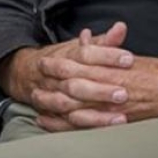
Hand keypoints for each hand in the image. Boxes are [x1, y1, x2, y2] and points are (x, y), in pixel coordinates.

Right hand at [0, 22, 135, 129]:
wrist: (28, 72)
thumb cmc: (64, 59)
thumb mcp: (81, 47)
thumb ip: (104, 40)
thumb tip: (121, 28)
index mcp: (64, 57)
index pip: (86, 54)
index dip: (107, 56)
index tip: (128, 59)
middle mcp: (55, 77)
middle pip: (76, 83)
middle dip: (100, 90)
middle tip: (124, 93)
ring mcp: (50, 97)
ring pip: (69, 106)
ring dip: (94, 114)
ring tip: (119, 118)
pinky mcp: (50, 114)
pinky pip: (65, 124)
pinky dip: (83, 127)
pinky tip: (104, 129)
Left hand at [32, 49, 157, 131]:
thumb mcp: (132, 57)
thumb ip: (107, 49)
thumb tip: (87, 38)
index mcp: (115, 69)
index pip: (81, 64)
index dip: (60, 63)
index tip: (44, 61)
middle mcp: (111, 88)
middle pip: (73, 86)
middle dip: (51, 84)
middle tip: (35, 81)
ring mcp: (113, 109)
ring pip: (75, 108)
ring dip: (53, 105)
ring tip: (36, 102)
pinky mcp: (116, 124)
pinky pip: (85, 127)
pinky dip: (64, 126)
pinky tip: (50, 124)